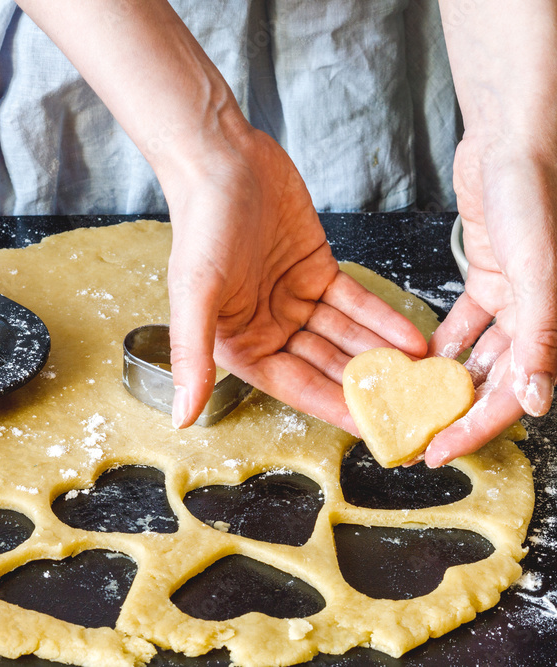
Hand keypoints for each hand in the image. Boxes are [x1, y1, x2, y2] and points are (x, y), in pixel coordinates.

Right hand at [164, 121, 427, 431]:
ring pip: (347, 337)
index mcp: (238, 343)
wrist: (222, 161)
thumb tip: (181, 417)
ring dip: (381, 355)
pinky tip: (410, 337)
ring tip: (420, 374)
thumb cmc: (199, 225)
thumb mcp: (195, 294)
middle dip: (367, 384)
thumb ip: (192, 356)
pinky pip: (356, 304)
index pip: (294, 385)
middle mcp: (268, 327)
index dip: (332, 407)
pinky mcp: (318, 270)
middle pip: (327, 366)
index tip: (372, 427)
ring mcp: (295, 300)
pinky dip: (382, 319)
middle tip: (410, 403)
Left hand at [424, 136, 556, 466]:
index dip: (477, 427)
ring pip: (479, 354)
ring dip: (447, 378)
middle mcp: (538, 315)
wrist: (516, 138)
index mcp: (553, 321)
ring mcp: (514, 296)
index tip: (437, 450)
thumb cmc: (536, 194)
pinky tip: (415, 357)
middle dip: (457, 409)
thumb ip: (541, 336)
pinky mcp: (491, 275)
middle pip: (497, 381)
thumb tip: (538, 401)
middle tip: (416, 433)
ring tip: (408, 399)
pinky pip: (465, 322)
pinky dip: (443, 340)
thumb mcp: (540, 270)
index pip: (516, 394)